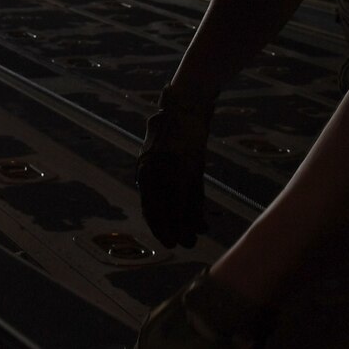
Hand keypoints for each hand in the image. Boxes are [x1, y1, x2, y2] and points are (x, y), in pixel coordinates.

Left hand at [138, 90, 211, 248]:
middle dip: (170, 229)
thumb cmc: (175, 129)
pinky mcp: (191, 162)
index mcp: (146, 167)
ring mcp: (174, 166)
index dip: (157, 224)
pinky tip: (202, 224)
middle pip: (161, 207)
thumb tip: (167, 204)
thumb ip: (162, 176)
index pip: (148, 204)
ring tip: (191, 241)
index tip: (166, 240)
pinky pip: (193, 194)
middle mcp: (156, 168)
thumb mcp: (164, 155)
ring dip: (185, 225)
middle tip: (178, 245)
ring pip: (178, 204)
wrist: (187, 104)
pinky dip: (196, 211)